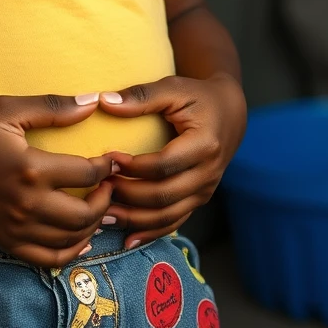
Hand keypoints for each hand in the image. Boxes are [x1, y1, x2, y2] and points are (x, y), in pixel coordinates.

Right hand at [0, 93, 116, 267]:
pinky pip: (48, 259)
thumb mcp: (6, 109)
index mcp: (32, 168)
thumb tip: (91, 102)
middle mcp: (28, 203)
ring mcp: (18, 227)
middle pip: (86, 213)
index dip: (107, 167)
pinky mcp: (8, 241)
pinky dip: (71, 253)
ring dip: (94, 225)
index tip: (113, 160)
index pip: (87, 173)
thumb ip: (51, 107)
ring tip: (98, 207)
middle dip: (107, 199)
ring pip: (72, 239)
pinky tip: (81, 238)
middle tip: (109, 185)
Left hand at [98, 73, 246, 247]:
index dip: (134, 167)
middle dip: (128, 195)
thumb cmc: (197, 97)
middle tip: (98, 187)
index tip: (107, 159)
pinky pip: (174, 222)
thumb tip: (104, 101)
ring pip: (168, 216)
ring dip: (134, 220)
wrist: (229, 113)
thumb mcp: (173, 88)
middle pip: (164, 195)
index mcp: (204, 145)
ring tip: (102, 216)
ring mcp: (204, 191)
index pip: (164, 165)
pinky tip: (126, 239)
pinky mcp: (198, 200)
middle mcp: (208, 174)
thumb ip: (141, 96)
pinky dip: (150, 232)